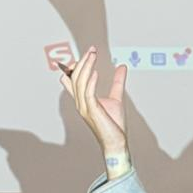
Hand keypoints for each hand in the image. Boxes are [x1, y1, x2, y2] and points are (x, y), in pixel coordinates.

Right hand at [61, 47, 128, 164]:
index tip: (88, 54)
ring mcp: (84, 107)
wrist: (117, 142)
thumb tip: (121, 66)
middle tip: (92, 50)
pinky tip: (95, 71)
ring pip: (79, 82)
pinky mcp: (92, 111)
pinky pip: (87, 93)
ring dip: (86, 67)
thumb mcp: (117, 97)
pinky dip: (90, 81)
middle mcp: (80, 103)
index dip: (75, 66)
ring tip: (93, 55)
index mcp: (83, 100)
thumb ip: (117, 82)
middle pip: (75, 78)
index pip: (70, 80)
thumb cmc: (114, 124)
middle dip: (82, 61)